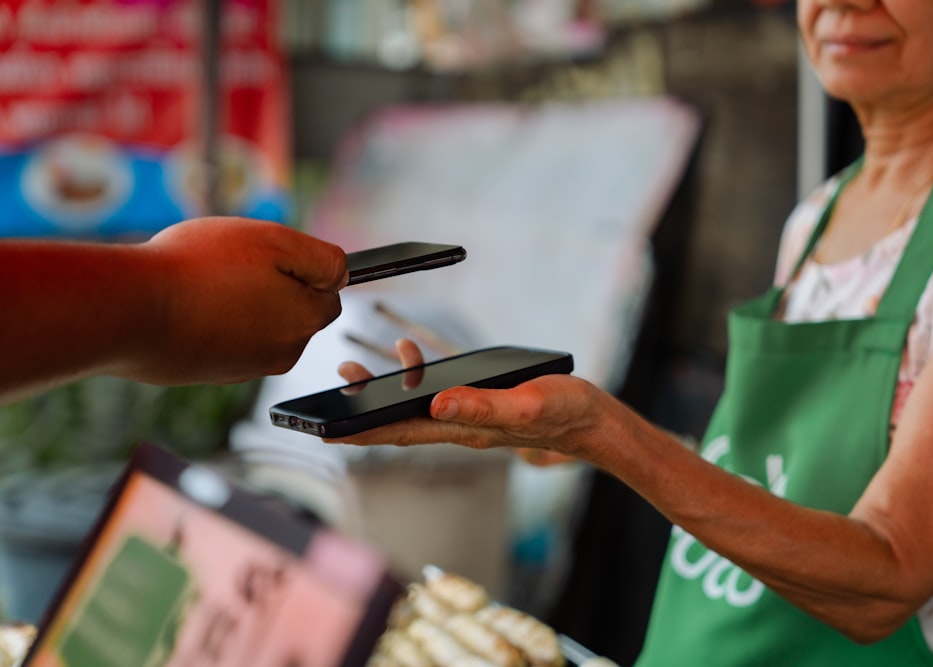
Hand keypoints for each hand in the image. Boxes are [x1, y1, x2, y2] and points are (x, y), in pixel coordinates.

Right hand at [122, 217, 347, 384]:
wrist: (129, 311)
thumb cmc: (200, 269)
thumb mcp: (274, 241)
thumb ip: (322, 258)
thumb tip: (342, 274)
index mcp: (306, 320)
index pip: (330, 293)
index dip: (303, 268)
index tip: (270, 256)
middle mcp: (284, 353)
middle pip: (294, 311)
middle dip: (273, 287)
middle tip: (232, 266)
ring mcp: (246, 369)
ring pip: (259, 326)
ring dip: (242, 304)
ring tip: (205, 284)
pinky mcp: (212, 375)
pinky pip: (226, 341)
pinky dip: (214, 322)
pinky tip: (188, 306)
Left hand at [336, 338, 580, 464]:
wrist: (591, 420)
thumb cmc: (564, 413)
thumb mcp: (526, 405)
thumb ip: (483, 406)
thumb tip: (435, 404)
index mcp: (466, 430)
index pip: (401, 433)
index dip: (362, 433)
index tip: (327, 431)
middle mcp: (460, 427)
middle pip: (398, 423)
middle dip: (360, 412)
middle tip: (332, 388)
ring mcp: (468, 419)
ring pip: (413, 410)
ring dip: (382, 394)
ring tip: (355, 373)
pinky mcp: (480, 406)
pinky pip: (435, 398)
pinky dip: (415, 382)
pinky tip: (411, 363)